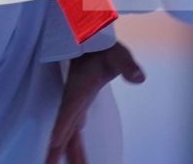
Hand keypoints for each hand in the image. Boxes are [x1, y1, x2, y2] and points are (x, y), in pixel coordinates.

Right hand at [45, 42, 143, 163]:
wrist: (87, 40)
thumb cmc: (100, 47)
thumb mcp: (116, 54)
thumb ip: (127, 65)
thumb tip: (139, 78)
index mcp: (78, 91)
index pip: (68, 110)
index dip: (62, 126)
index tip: (53, 142)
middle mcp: (72, 102)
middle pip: (63, 131)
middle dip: (56, 151)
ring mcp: (73, 107)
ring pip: (66, 135)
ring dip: (62, 153)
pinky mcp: (77, 108)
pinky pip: (70, 132)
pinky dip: (69, 147)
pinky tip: (70, 156)